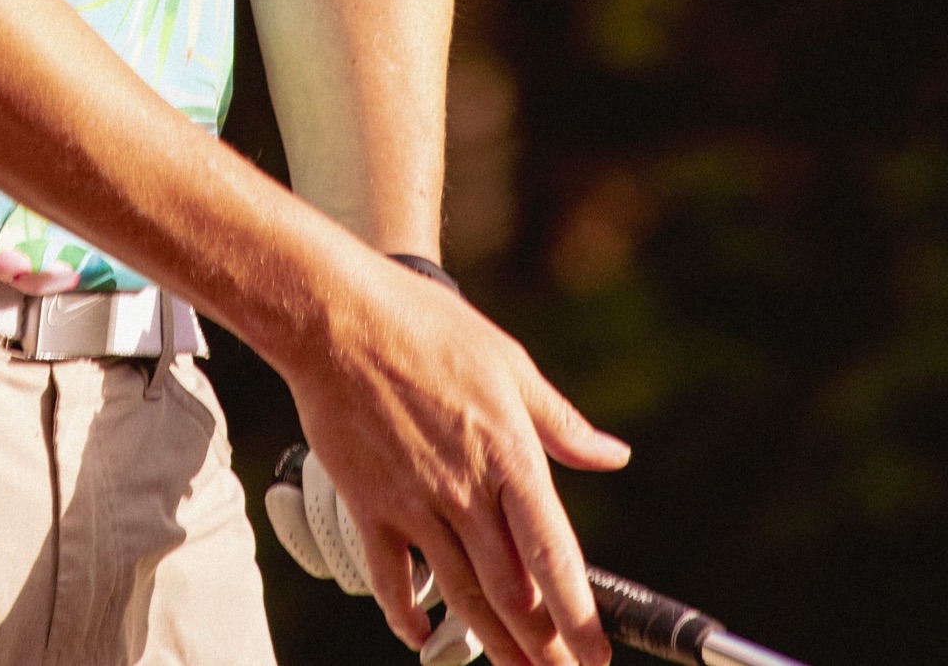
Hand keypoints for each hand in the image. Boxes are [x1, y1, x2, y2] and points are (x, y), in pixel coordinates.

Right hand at [285, 255, 629, 665]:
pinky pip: (392, 579)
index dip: (578, 616)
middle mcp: (465, 493)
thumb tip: (611, 454)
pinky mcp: (370, 506)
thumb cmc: (422, 324)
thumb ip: (560, 422)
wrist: (336, 315)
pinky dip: (405, 616)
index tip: (596, 656)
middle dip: (542, 647)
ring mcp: (415, 505)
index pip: (553, 556)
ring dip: (493, 644)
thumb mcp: (507, 362)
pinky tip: (418, 635)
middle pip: (511, 594)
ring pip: (461, 597)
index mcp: (508, 457)